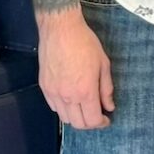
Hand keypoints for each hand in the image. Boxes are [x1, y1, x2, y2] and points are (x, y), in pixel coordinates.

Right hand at [39, 8, 114, 129]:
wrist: (60, 29)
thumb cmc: (84, 42)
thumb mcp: (103, 64)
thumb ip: (106, 89)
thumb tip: (109, 106)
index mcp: (85, 91)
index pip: (92, 121)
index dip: (101, 123)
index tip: (106, 118)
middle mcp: (68, 96)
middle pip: (78, 124)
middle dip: (90, 123)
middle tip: (96, 114)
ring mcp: (54, 92)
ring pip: (64, 118)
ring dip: (76, 117)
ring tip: (83, 107)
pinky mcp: (44, 86)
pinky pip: (54, 107)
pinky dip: (63, 109)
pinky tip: (70, 99)